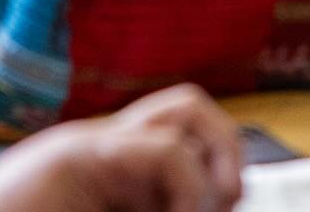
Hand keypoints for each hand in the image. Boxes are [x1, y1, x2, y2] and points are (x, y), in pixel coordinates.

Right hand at [0, 85, 243, 211]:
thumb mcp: (103, 210)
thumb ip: (144, 204)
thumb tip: (210, 205)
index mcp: (115, 172)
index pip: (184, 137)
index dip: (219, 166)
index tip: (228, 202)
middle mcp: (110, 147)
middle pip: (189, 108)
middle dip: (225, 149)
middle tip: (227, 197)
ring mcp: (95, 143)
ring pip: (183, 109)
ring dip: (211, 153)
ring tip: (206, 201)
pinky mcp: (80, 153)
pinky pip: (162, 150)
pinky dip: (188, 185)